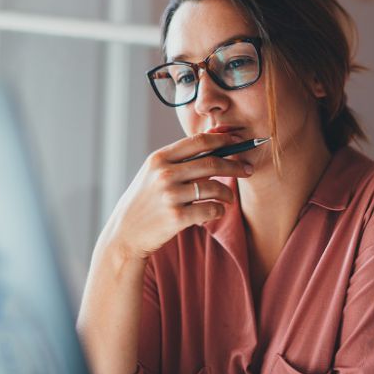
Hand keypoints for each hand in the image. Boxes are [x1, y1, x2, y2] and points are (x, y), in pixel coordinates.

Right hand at [100, 133, 253, 259]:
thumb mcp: (154, 173)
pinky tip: (216, 211)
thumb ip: (179, 159)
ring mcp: (170, 196)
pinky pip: (211, 210)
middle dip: (235, 165)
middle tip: (247, 169)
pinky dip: (219, 210)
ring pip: (214, 188)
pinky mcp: (176, 217)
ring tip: (229, 198)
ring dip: (228, 193)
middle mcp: (164, 174)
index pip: (198, 141)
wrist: (125, 233)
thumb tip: (214, 141)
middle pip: (212, 163)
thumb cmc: (145, 201)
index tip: (238, 141)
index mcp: (159, 158)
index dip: (223, 139)